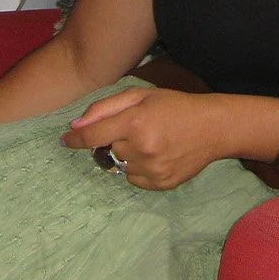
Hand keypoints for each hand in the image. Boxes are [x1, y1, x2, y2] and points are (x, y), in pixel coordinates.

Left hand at [61, 87, 220, 190]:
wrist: (212, 128)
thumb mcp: (141, 95)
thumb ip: (106, 107)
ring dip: (126, 155)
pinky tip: (156, 154)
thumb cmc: (174, 105)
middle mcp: (141, 148)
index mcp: (135, 121)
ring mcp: (151, 169)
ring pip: (120, 166)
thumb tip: (76, 125)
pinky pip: (134, 179)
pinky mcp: (160, 185)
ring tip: (149, 141)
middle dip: (112, 141)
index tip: (66, 140)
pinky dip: (138, 168)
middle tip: (133, 129)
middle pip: (106, 151)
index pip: (92, 136)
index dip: (75, 139)